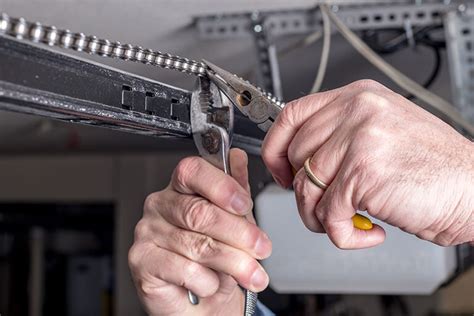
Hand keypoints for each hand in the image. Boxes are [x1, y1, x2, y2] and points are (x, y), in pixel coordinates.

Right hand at [129, 149, 271, 315]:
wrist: (201, 301)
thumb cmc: (214, 258)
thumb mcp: (233, 221)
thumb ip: (235, 190)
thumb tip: (237, 158)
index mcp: (181, 188)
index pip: (193, 171)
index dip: (221, 186)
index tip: (244, 204)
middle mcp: (161, 205)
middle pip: (199, 212)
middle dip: (239, 232)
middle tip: (261, 247)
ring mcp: (147, 232)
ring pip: (197, 244)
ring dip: (233, 262)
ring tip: (252, 273)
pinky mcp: (142, 260)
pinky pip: (183, 269)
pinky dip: (207, 281)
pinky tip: (212, 283)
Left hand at [262, 79, 473, 248]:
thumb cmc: (434, 167)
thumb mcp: (383, 130)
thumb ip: (340, 135)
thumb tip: (300, 159)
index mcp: (358, 97)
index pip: (293, 115)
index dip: (276, 148)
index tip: (280, 170)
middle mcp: (356, 112)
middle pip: (295, 157)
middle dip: (302, 193)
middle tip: (324, 206)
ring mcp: (359, 140)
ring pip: (306, 188)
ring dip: (322, 217)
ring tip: (348, 221)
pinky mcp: (363, 174)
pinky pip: (328, 215)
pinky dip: (344, 235)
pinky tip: (369, 230)